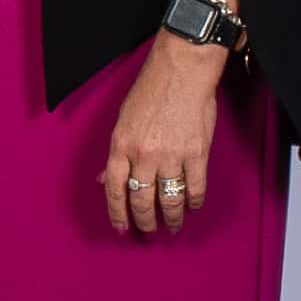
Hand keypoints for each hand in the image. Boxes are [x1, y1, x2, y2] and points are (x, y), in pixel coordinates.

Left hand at [102, 34, 226, 237]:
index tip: (121, 227)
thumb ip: (116, 153)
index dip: (117, 213)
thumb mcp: (122, 121)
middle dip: (144, 220)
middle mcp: (144, 155)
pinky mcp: (197, 154)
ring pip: (169, 199)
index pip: (113, 190)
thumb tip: (103, 178)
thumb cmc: (150, 91)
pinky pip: (195, 187)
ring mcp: (172, 156)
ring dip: (171, 217)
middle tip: (148, 229)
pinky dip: (193, 201)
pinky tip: (192, 207)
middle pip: (141, 199)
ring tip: (172, 226)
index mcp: (121, 146)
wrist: (181, 72)